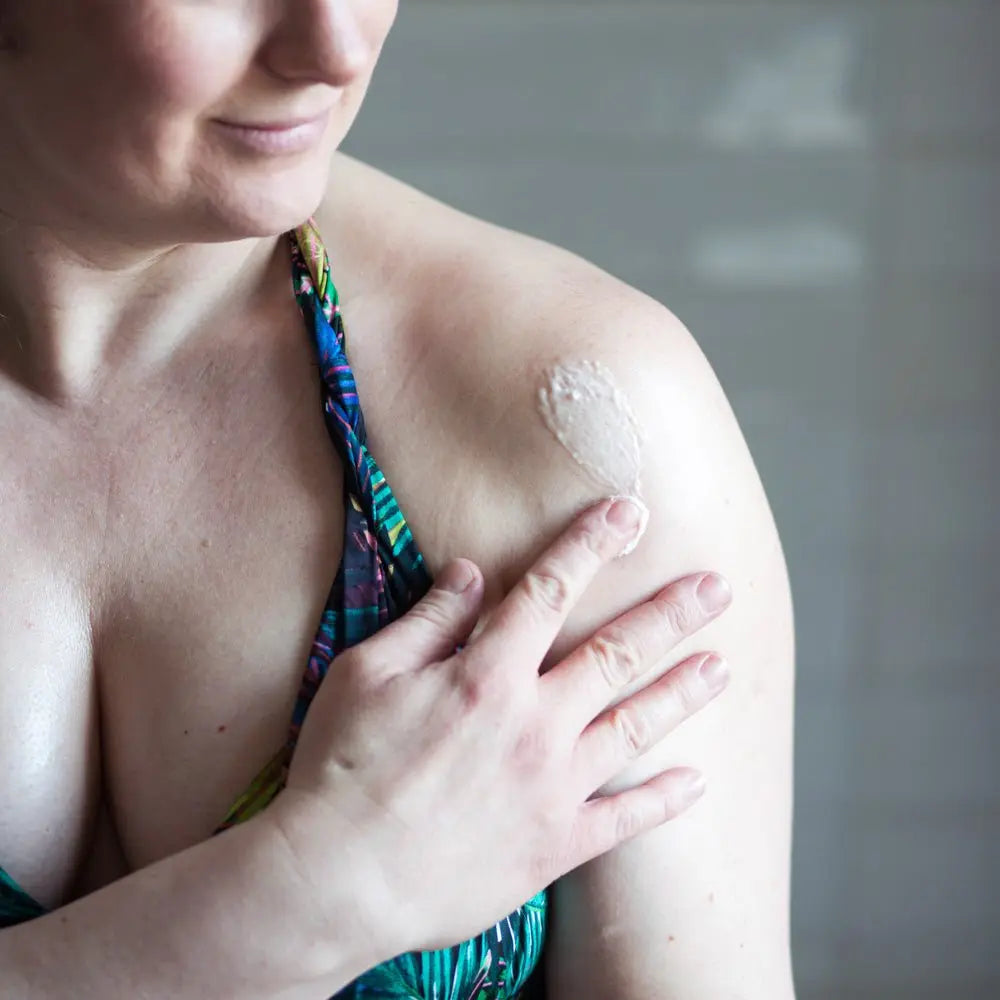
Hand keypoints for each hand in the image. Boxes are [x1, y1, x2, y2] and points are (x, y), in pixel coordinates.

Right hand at [274, 496, 731, 956]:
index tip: (630, 512)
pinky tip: (698, 782)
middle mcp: (534, 723)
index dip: (592, 544)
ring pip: (636, 727)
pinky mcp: (556, 847)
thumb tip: (474, 571)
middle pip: (617, 653)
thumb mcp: (365, 675)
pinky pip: (625, 820)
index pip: (550, 590)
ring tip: (723, 666)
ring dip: (683, 691)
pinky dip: (665, 801)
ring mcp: (553, 787)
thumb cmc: (340, 769)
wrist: (336, 882)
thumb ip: (428, 620)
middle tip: (717, 586)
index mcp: (486, 676)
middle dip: (671, 612)